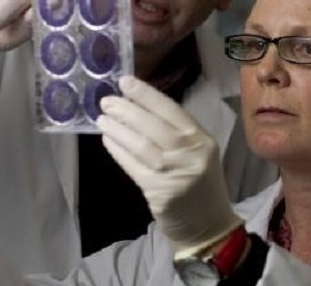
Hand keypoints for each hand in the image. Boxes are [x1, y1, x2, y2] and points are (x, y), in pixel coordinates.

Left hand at [96, 76, 242, 257]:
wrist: (209, 228)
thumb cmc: (199, 185)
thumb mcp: (198, 153)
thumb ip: (176, 133)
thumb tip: (138, 107)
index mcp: (202, 139)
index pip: (171, 109)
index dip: (146, 94)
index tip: (125, 82)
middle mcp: (191, 154)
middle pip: (153, 125)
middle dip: (127, 110)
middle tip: (106, 100)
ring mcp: (175, 174)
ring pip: (140, 144)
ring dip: (118, 129)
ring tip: (101, 119)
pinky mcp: (159, 192)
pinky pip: (133, 166)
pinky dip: (118, 151)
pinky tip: (108, 141)